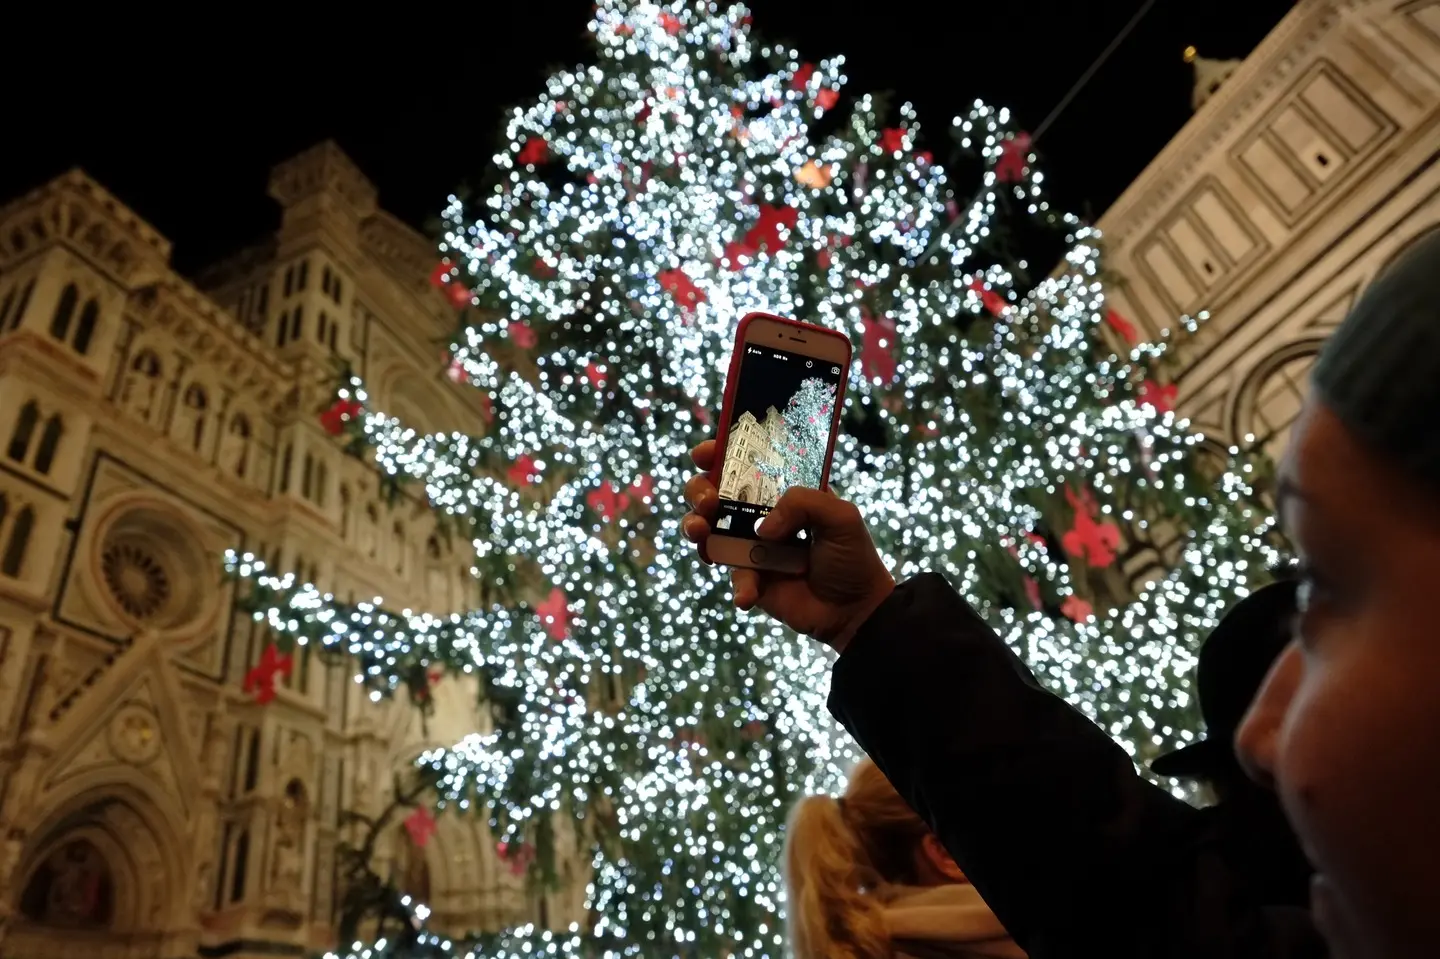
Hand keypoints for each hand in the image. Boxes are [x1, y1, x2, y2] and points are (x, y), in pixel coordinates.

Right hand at [682, 440, 893, 652]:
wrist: (854, 610)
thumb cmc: (852, 557)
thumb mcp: (840, 517)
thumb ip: (803, 503)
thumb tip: (763, 527)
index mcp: (783, 491)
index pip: (747, 464)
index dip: (720, 454)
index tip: (704, 454)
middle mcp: (761, 515)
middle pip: (714, 493)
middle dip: (698, 491)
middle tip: (709, 501)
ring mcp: (751, 547)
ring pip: (709, 530)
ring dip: (694, 526)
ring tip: (699, 532)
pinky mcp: (750, 578)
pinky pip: (732, 576)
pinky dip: (738, 584)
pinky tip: (749, 593)